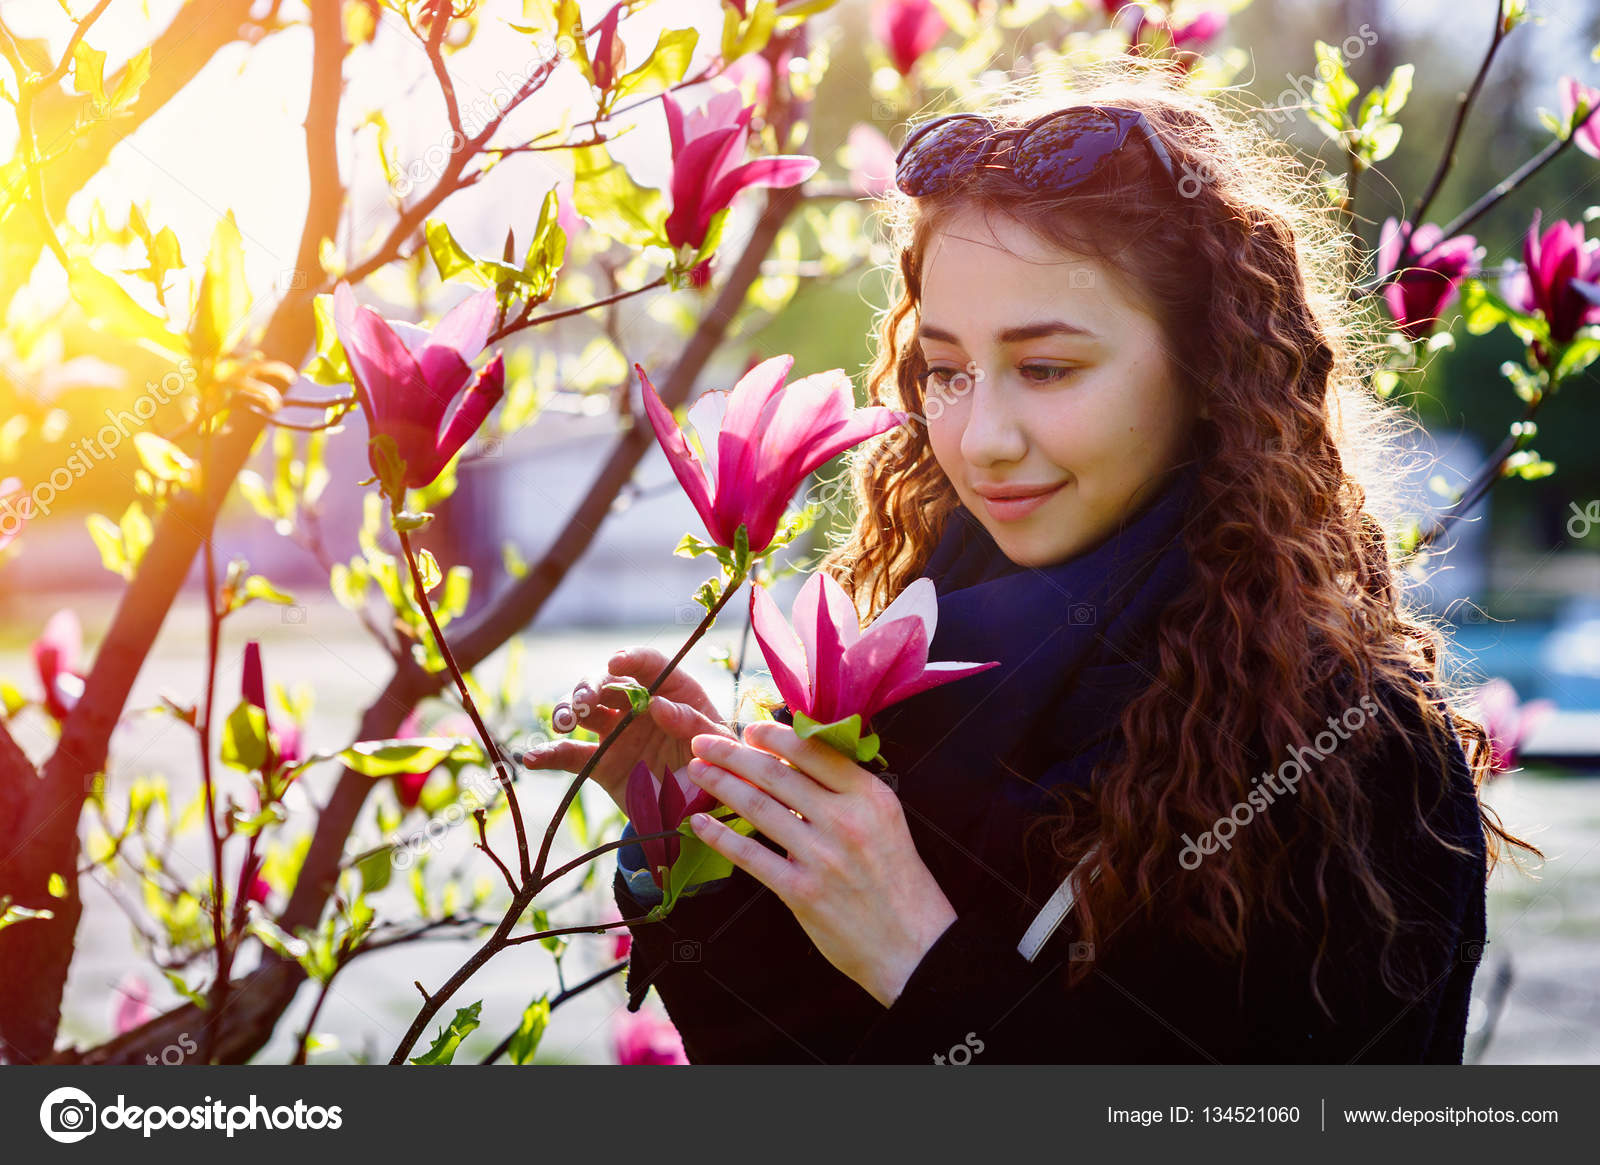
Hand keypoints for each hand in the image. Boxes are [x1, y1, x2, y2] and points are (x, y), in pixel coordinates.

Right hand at [519, 646, 734, 813]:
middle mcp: (640, 706)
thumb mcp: (717, 745)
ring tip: (564, 721)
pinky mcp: (600, 764)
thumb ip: (695, 723)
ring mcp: (616, 733)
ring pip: (584, 711)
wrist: (701, 814)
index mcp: (674, 692)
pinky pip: (570, 756)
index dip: (632, 660)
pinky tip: (532, 758)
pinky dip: (549, 755)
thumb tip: (658, 705)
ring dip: (568, 709)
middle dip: (592, 685)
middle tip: (586, 700)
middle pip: (608, 683)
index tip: (617, 664)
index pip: (650, 665)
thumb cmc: (717, 769)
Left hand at [682, 722, 957, 1007]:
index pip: (814, 751)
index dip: (774, 736)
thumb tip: (799, 761)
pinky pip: (750, 856)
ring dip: (721, 785)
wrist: (914, 945)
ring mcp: (822, 857)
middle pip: (777, 775)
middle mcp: (845, 820)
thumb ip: (848, 792)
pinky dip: (721, 836)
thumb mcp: (887, 821)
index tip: (750, 729)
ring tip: (697, 771)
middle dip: (733, 754)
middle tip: (704, 743)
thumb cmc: (899, 881)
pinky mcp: (801, 892)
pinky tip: (700, 823)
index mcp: (870, 796)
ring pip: (759, 808)